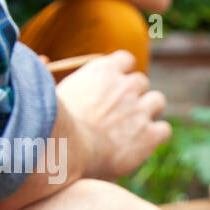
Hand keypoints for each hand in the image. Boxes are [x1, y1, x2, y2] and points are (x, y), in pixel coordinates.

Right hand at [57, 51, 169, 180]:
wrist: (66, 152)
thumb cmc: (48, 123)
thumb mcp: (45, 90)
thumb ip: (49, 72)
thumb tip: (45, 57)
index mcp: (103, 70)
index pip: (125, 59)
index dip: (122, 73)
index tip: (115, 85)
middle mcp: (127, 86)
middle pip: (141, 81)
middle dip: (134, 94)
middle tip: (119, 112)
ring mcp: (141, 110)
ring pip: (158, 100)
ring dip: (148, 110)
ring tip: (132, 127)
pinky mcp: (150, 135)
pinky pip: (164, 129)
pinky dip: (156, 136)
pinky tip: (141, 144)